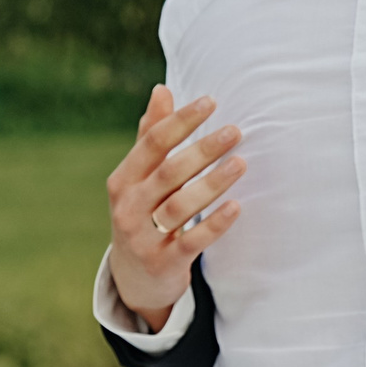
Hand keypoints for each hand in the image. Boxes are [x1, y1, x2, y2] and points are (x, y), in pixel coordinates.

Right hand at [105, 87, 245, 330]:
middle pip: (169, 172)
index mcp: (123, 180)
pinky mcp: (164, 263)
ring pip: (181, 206)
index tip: (212, 101)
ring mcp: (144, 237)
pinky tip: (237, 206)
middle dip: (203, 150)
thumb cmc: (143, 213)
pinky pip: (192, 242)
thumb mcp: (140, 178)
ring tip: (242, 163)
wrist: (134, 277)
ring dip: (213, 183)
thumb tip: (162, 89)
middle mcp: (129, 206)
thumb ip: (151, 136)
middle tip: (236, 131)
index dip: (181, 121)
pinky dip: (215, 224)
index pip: (153, 143)